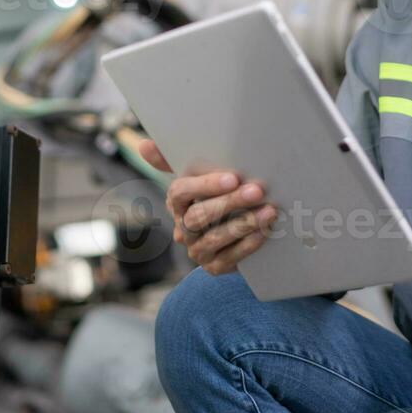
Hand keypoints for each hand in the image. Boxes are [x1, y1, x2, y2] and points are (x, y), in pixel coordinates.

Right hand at [138, 138, 277, 275]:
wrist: (232, 230)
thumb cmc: (216, 193)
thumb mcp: (199, 174)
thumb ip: (172, 159)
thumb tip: (143, 145)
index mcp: (176, 202)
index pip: (180, 192)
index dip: (205, 186)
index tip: (232, 178)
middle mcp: (182, 228)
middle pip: (199, 216)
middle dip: (230, 203)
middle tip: (257, 191)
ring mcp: (197, 250)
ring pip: (214, 238)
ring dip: (242, 224)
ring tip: (268, 211)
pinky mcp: (213, 267)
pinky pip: (228, 259)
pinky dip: (246, 246)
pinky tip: (263, 232)